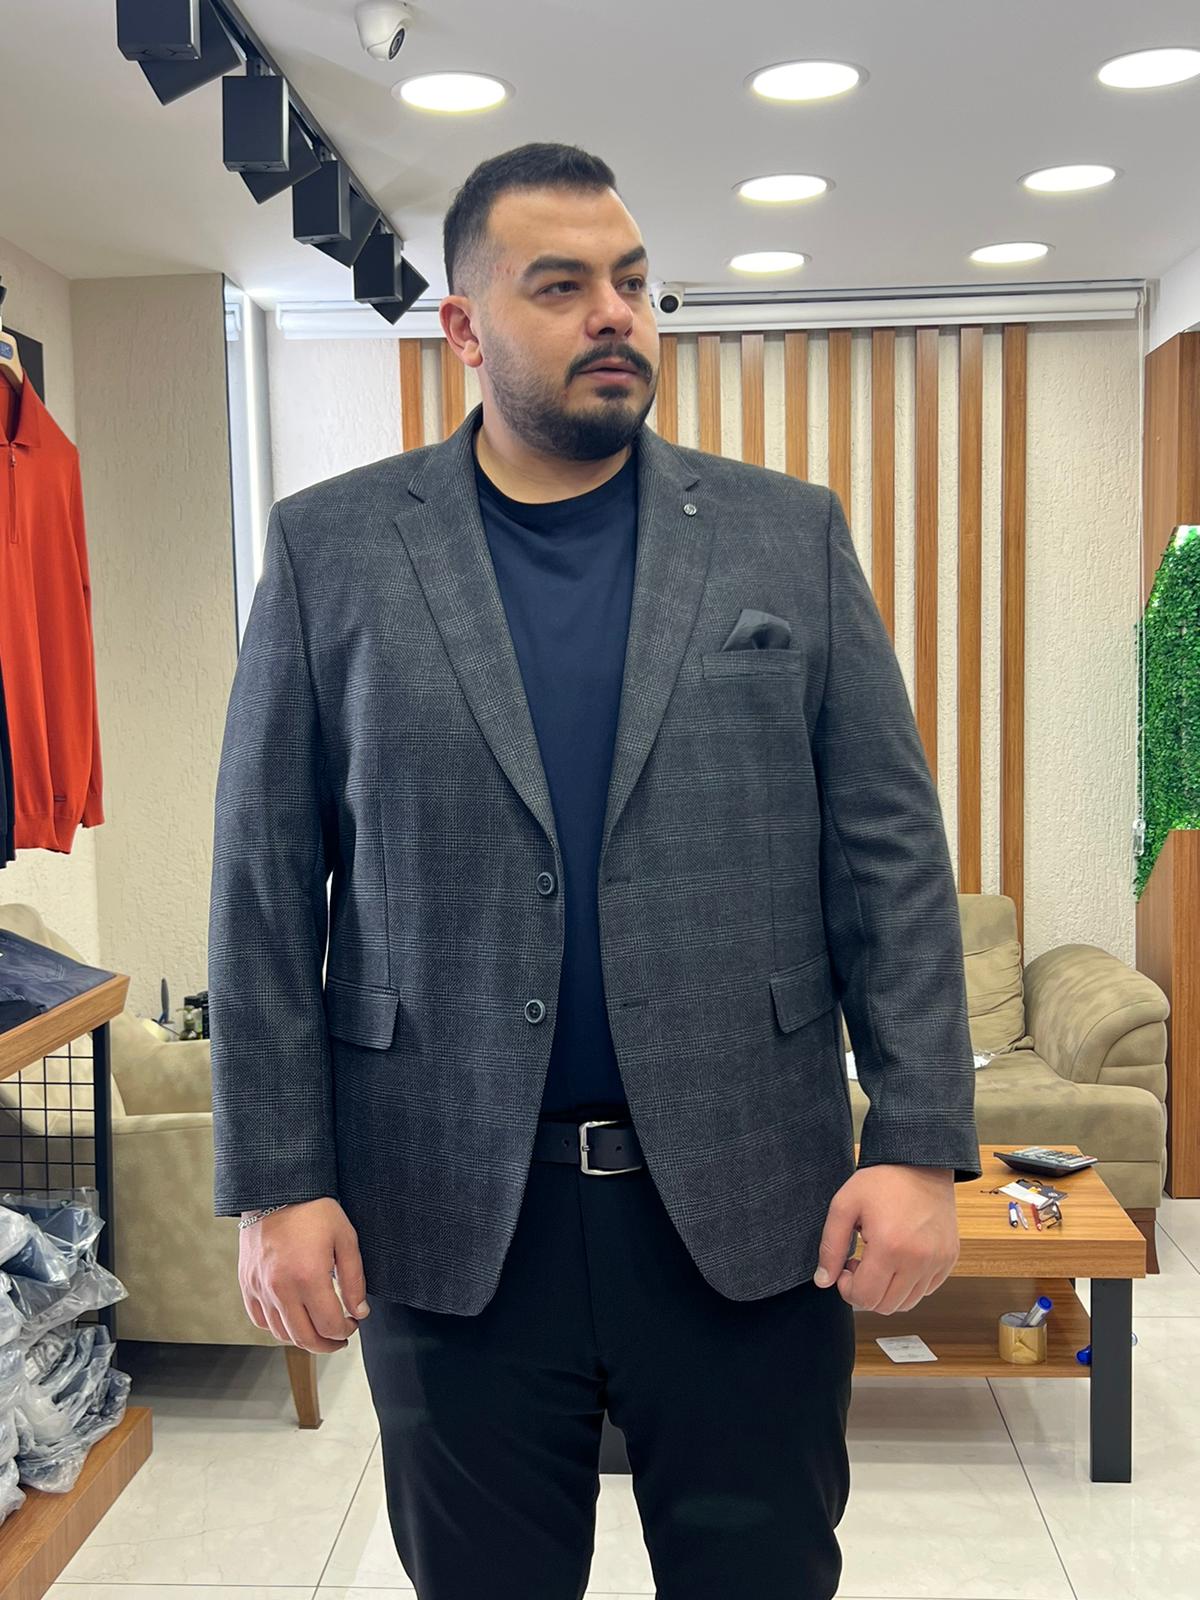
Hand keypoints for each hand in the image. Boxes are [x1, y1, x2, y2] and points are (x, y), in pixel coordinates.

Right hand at [239, 1196, 370, 1352]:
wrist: (276, 1189)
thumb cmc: (314, 1210)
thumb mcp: (345, 1239)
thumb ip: (355, 1280)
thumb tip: (359, 1313)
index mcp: (308, 1277)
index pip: (329, 1325)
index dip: (346, 1331)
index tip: (354, 1323)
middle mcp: (280, 1288)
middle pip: (304, 1338)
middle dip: (327, 1345)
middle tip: (340, 1339)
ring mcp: (260, 1287)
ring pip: (281, 1333)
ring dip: (302, 1338)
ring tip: (318, 1330)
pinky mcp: (247, 1282)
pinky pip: (260, 1319)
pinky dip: (277, 1327)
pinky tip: (292, 1318)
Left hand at [813, 1165, 959, 1313]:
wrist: (922, 1163)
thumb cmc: (882, 1181)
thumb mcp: (844, 1205)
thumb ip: (830, 1246)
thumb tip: (823, 1281)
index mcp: (890, 1247)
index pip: (865, 1298)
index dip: (847, 1289)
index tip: (845, 1267)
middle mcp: (919, 1260)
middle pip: (885, 1306)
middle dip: (866, 1292)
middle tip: (860, 1264)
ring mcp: (938, 1262)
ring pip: (907, 1303)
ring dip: (887, 1290)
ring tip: (879, 1261)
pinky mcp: (949, 1259)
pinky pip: (926, 1290)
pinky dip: (909, 1284)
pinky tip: (898, 1259)